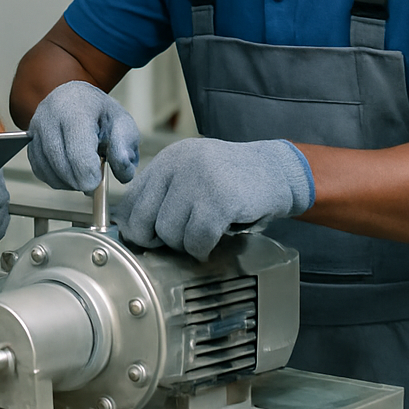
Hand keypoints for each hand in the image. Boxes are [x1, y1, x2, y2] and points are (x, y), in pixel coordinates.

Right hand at [27, 80, 139, 191]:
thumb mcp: (122, 124)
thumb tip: (122, 175)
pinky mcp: (29, 141)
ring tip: (83, 174)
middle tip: (94, 182)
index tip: (97, 181)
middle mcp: (50, 115)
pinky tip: (70, 172)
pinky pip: (39, 170)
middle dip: (79, 181)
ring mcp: (35, 128)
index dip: (88, 174)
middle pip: (60, 163)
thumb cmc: (100, 112)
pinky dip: (56, 178)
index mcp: (76, 108)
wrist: (75, 98)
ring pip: (48, 169)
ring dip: (67, 182)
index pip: (78, 150)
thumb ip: (125, 149)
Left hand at [115, 138, 313, 260]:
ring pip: (169, 233)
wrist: (278, 171)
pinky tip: (212, 243)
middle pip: (144, 220)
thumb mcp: (192, 174)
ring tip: (202, 235)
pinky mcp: (220, 199)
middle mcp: (178, 164)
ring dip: (185, 245)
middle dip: (157, 240)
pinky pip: (197, 239)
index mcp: (167, 159)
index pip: (130, 201)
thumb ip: (165, 194)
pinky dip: (203, 249)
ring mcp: (198, 180)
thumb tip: (135, 231)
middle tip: (177, 242)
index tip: (148, 239)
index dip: (135, 227)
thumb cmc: (233, 180)